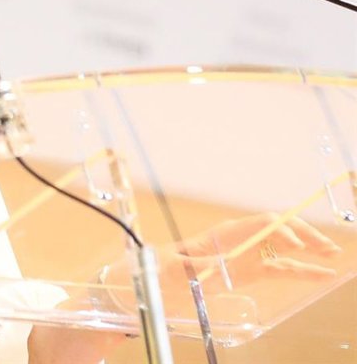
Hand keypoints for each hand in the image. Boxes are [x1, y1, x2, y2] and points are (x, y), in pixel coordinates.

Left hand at [178, 212, 341, 284]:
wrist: (166, 274)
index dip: (278, 231)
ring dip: (310, 249)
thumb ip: (190, 268)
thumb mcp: (175, 268)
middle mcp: (242, 240)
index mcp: (225, 234)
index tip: (294, 244)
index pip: (258, 225)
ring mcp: (250, 255)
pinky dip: (304, 270)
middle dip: (301, 234)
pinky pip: (283, 269)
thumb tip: (202, 269)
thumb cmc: (169, 267)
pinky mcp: (254, 270)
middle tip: (324, 245)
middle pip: (277, 230)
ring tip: (333, 254)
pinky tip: (323, 274)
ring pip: (286, 249)